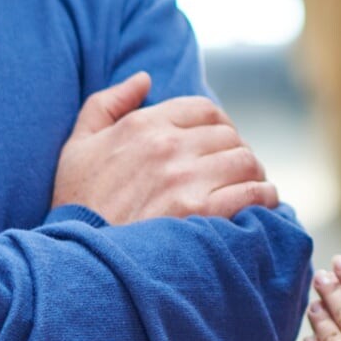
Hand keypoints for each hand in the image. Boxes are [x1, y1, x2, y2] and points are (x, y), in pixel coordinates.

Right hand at [51, 71, 279, 224]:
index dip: (219, 125)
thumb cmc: (76, 205)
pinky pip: (252, 193)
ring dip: (254, 174)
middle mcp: (167, 146)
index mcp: (143, 125)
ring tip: (251, 188)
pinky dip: (264, 197)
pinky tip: (262, 205)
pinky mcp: (201, 214)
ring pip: (245, 161)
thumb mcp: (78, 145)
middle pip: (229, 135)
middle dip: (235, 152)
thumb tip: (144, 79)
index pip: (204, 109)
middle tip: (234, 173)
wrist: (76, 261)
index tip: (218, 145)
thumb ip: (107, 104)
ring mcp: (185, 180)